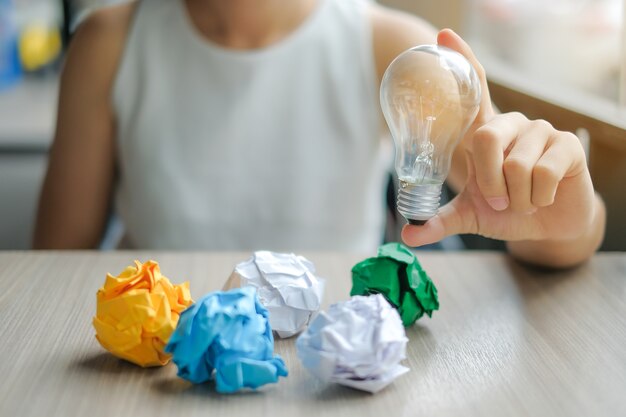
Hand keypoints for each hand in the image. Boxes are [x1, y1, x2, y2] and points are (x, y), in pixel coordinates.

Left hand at [401, 29, 595, 246]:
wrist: (549, 227)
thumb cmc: (508, 211)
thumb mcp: (470, 216)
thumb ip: (439, 222)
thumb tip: (407, 234)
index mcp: (485, 134)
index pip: (474, 90)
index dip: (462, 61)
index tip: (443, 35)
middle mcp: (511, 125)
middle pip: (485, 138)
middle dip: (489, 183)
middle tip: (499, 200)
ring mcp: (541, 131)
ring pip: (515, 164)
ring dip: (516, 197)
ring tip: (524, 200)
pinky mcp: (567, 145)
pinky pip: (543, 174)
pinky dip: (538, 198)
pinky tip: (544, 197)